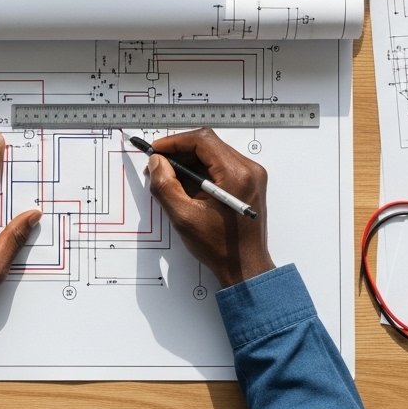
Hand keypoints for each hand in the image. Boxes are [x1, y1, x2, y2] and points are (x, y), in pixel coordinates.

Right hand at [146, 128, 274, 288]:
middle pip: (208, 145)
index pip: (202, 141)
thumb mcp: (184, 217)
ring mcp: (251, 176)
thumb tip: (157, 163)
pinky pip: (220, 167)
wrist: (245, 267)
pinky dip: (201, 172)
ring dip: (189, 162)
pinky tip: (186, 186)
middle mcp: (248, 170)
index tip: (156, 150)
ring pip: (213, 155)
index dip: (175, 142)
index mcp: (236, 175)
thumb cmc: (221, 247)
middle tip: (158, 165)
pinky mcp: (248, 183)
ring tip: (169, 178)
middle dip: (180, 153)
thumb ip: (166, 186)